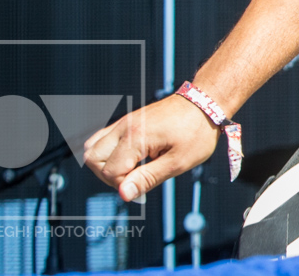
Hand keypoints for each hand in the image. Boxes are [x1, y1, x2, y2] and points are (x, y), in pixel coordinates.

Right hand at [83, 94, 218, 201]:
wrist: (206, 102)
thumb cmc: (197, 131)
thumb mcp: (178, 161)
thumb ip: (148, 178)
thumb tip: (123, 195)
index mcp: (136, 137)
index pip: (109, 172)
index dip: (125, 184)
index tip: (147, 180)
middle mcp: (124, 126)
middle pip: (92, 158)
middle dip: (108, 175)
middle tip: (137, 175)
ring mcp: (124, 121)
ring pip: (92, 147)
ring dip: (105, 163)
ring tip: (133, 167)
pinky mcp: (128, 121)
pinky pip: (103, 138)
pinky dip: (109, 152)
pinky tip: (132, 157)